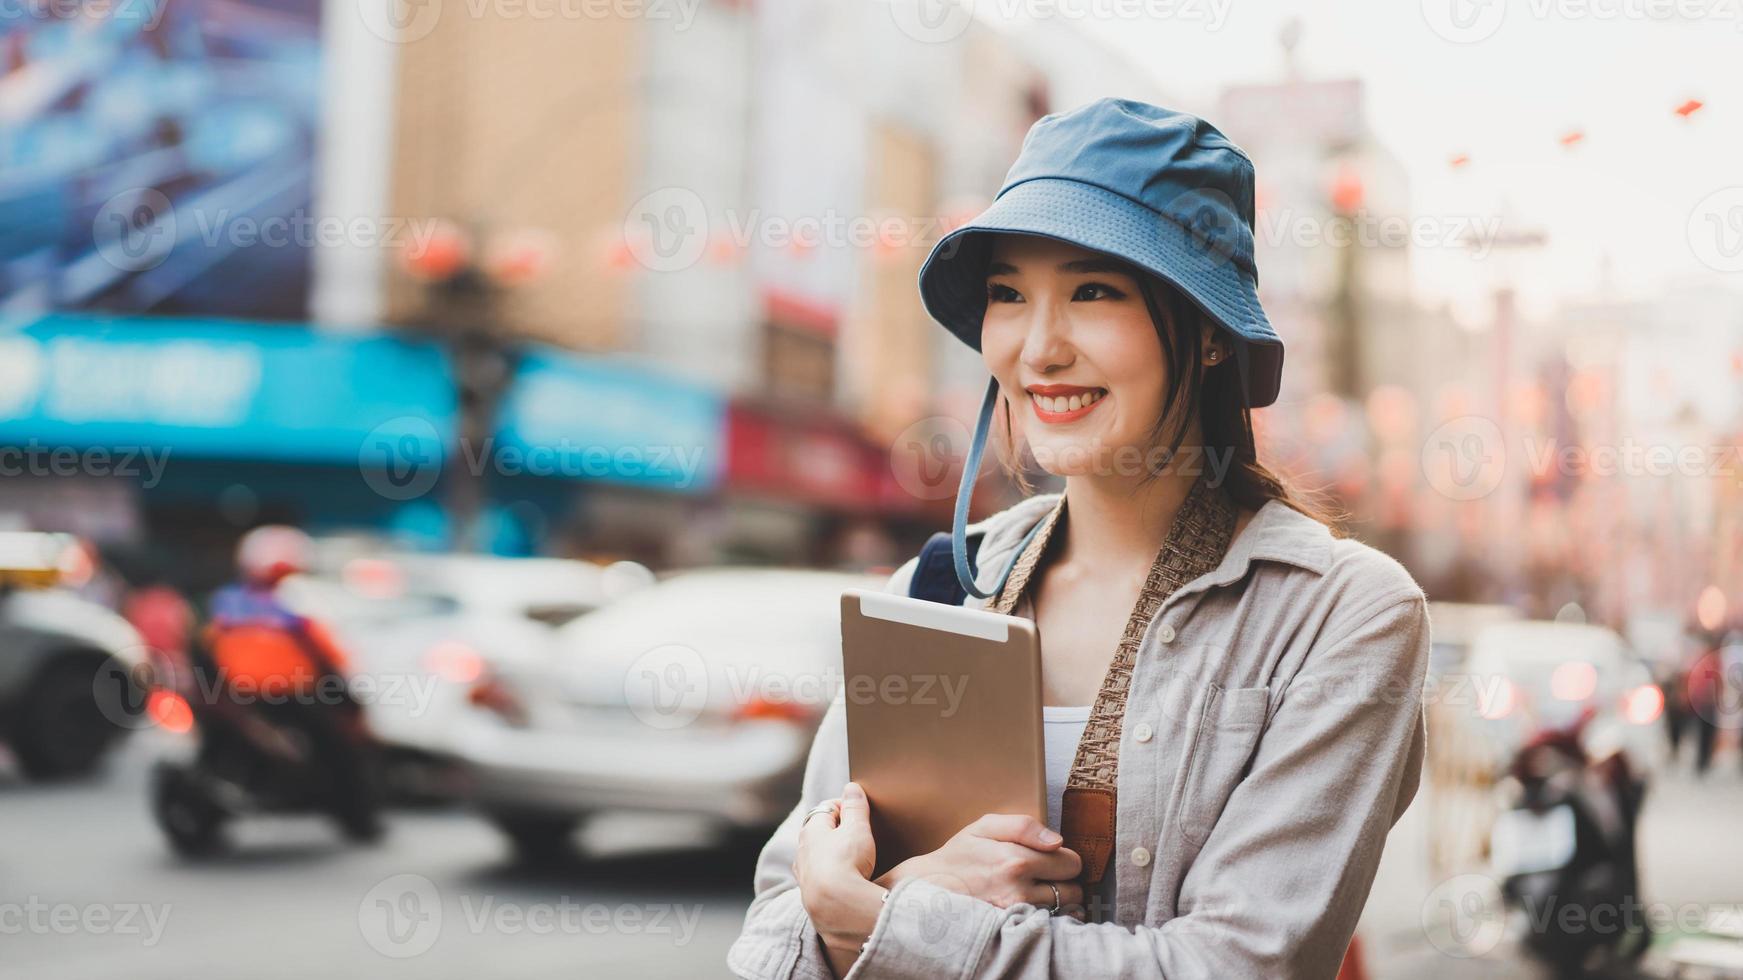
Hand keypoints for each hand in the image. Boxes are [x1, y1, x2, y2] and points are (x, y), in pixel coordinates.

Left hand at [794, 783, 886, 957]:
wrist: (834, 907)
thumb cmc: (845, 861)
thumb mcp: (856, 828)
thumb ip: (855, 807)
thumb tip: (852, 788)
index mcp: (811, 829)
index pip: (827, 808)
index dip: (846, 806)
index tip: (862, 809)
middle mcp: (802, 850)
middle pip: (820, 833)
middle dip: (839, 830)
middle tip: (860, 833)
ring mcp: (804, 875)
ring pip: (818, 857)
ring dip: (833, 855)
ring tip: (854, 858)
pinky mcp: (810, 896)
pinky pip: (821, 879)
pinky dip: (831, 876)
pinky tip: (843, 882)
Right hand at [876, 813, 1083, 913]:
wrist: (927, 891)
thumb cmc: (957, 857)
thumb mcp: (984, 827)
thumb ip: (1024, 826)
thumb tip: (1057, 840)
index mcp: (1016, 860)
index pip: (1072, 863)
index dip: (1064, 859)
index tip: (1050, 860)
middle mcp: (1019, 891)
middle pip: (1074, 890)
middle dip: (1064, 882)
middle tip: (1044, 878)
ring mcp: (1016, 915)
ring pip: (1066, 912)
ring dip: (1059, 903)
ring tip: (1038, 894)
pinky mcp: (1012, 933)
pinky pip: (1051, 930)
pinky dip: (1050, 921)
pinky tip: (1035, 911)